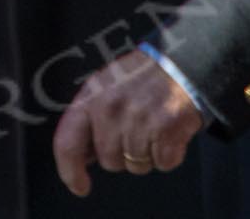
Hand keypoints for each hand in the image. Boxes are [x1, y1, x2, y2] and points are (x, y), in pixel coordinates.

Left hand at [52, 49, 204, 197]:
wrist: (181, 63)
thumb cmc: (141, 77)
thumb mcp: (106, 87)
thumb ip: (90, 118)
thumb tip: (83, 157)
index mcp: (91, 97)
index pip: (68, 143)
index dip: (70, 172)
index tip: (80, 186)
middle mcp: (111, 109)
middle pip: (109, 161)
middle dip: (122, 155)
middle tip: (136, 129)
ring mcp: (139, 120)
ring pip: (137, 166)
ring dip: (146, 155)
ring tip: (153, 126)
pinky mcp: (167, 130)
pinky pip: (163, 164)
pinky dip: (169, 155)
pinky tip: (169, 131)